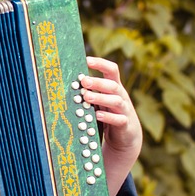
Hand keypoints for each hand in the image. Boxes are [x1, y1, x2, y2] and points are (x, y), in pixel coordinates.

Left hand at [80, 57, 142, 195]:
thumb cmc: (108, 112)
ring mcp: (124, 110)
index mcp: (114, 87)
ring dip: (101, 98)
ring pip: (116, 101)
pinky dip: (108, 117)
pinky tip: (97, 115)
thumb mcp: (101, 100)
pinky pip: (119, 119)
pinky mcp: (125, 124)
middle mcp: (121, 96)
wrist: (126, 135)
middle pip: (112, 85)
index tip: (86, 60)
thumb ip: (90, 91)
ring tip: (86, 97)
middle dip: (98, 82)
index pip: (112, 70)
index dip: (101, 63)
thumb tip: (67, 80)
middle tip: (84, 81)